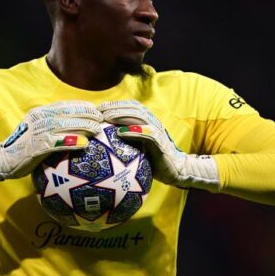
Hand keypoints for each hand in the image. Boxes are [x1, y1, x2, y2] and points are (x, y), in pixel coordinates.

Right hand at [0, 101, 102, 180]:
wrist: (2, 161)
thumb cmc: (24, 148)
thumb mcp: (38, 131)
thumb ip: (53, 125)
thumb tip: (76, 124)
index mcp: (39, 113)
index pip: (64, 105)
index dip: (82, 106)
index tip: (96, 109)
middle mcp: (38, 119)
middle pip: (67, 113)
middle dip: (86, 114)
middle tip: (101, 119)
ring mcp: (36, 132)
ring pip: (64, 125)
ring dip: (82, 126)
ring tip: (97, 129)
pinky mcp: (34, 147)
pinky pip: (56, 143)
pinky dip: (71, 142)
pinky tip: (84, 144)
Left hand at [98, 100, 219, 191]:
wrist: (176, 171)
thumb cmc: (154, 160)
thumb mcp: (137, 148)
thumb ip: (126, 140)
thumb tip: (103, 139)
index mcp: (148, 121)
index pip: (130, 106)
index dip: (115, 104)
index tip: (98, 108)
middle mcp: (153, 123)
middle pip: (133, 108)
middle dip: (115, 107)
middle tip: (98, 111)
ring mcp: (157, 132)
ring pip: (139, 117)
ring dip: (121, 115)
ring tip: (106, 117)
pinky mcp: (161, 144)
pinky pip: (147, 134)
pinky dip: (133, 131)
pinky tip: (120, 132)